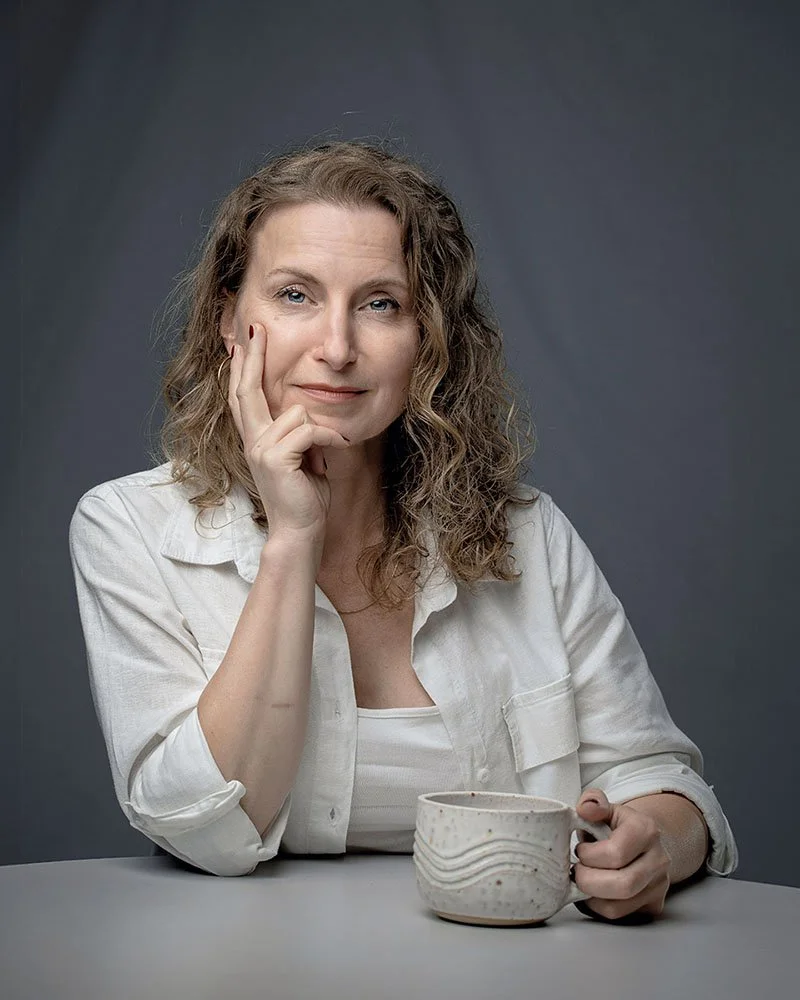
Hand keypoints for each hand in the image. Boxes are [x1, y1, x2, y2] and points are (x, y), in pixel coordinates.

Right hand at [227, 322, 351, 546]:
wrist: (300, 529)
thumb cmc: (305, 495)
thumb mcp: (302, 456)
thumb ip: (297, 432)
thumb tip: (303, 409)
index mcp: (256, 438)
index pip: (243, 395)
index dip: (242, 368)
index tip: (242, 342)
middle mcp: (252, 440)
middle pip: (247, 389)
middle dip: (254, 357)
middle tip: (256, 329)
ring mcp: (260, 448)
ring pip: (296, 411)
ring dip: (320, 430)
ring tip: (325, 453)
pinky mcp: (275, 457)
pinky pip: (309, 429)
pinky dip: (330, 439)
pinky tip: (337, 452)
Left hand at [572, 788, 670, 921]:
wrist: (645, 842)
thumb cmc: (618, 826)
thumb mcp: (606, 806)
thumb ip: (592, 802)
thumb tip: (585, 809)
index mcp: (646, 830)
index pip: (615, 853)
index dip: (589, 855)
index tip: (580, 850)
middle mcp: (658, 860)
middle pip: (622, 885)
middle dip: (588, 881)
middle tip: (576, 871)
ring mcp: (659, 885)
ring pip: (618, 907)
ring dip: (590, 897)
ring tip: (583, 880)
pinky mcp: (653, 905)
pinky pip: (620, 916)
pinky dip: (598, 907)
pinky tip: (593, 891)